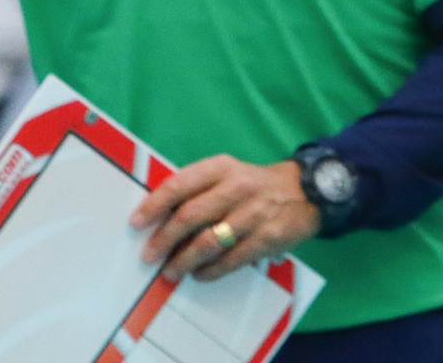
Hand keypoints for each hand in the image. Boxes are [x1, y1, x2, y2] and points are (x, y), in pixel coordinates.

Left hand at [131, 157, 321, 281]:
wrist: (305, 191)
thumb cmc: (253, 183)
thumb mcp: (227, 172)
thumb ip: (197, 187)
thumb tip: (160, 213)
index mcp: (221, 167)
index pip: (180, 184)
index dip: (155, 204)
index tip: (136, 222)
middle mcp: (236, 188)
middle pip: (190, 215)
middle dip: (164, 238)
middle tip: (149, 255)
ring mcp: (253, 214)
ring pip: (209, 241)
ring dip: (184, 260)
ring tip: (170, 271)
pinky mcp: (267, 238)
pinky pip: (232, 259)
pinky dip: (211, 271)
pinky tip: (199, 275)